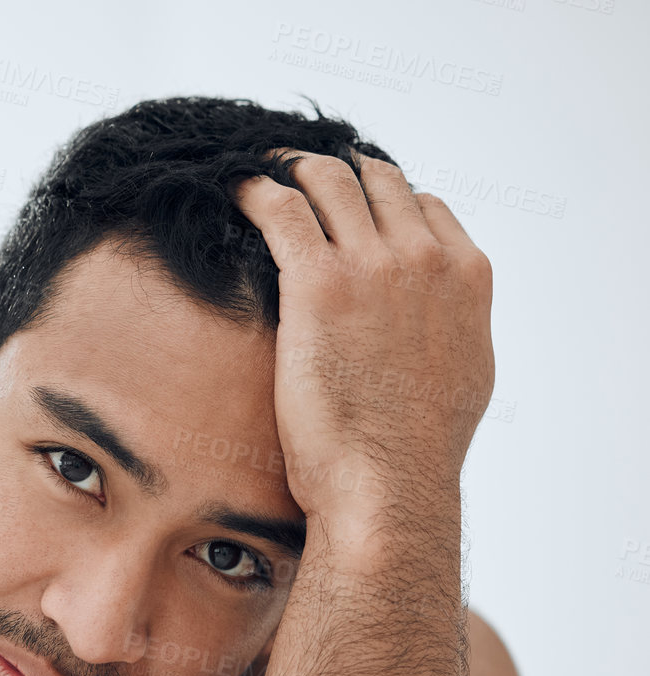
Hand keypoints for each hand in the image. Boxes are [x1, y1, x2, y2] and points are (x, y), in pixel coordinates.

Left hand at [235, 153, 494, 527]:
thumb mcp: (463, 376)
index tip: (346, 205)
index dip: (380, 198)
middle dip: (334, 171)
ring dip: (291, 168)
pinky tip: (234, 191)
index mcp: (466, 276)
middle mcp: (424, 258)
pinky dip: (255, 189)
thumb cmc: (415, 449)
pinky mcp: (318, 282)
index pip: (422, 205)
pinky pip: (282, 209)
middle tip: (295, 173)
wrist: (389, 482)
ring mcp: (373, 265)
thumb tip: (437, 323)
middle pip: (376, 180)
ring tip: (260, 172)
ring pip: (328, 180)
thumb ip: (453, 329)